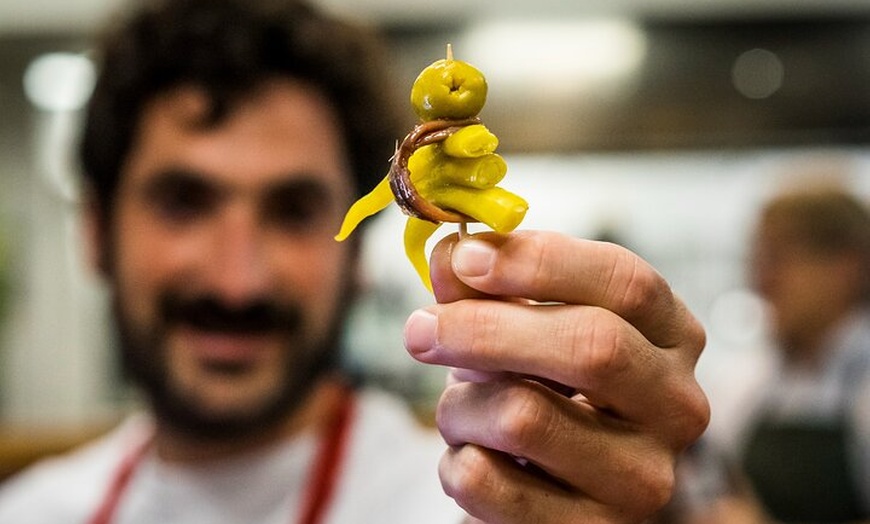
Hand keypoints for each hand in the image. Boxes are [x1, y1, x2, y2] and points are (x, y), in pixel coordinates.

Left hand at [404, 231, 709, 522]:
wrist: (543, 499)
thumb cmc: (537, 396)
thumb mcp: (520, 334)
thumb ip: (487, 290)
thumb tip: (449, 254)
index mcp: (671, 339)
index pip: (626, 283)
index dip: (541, 261)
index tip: (467, 256)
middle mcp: (677, 407)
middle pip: (592, 346)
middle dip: (486, 329)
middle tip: (420, 329)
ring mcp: (643, 480)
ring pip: (524, 417)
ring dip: (461, 408)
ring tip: (459, 413)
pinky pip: (487, 481)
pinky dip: (455, 464)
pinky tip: (473, 460)